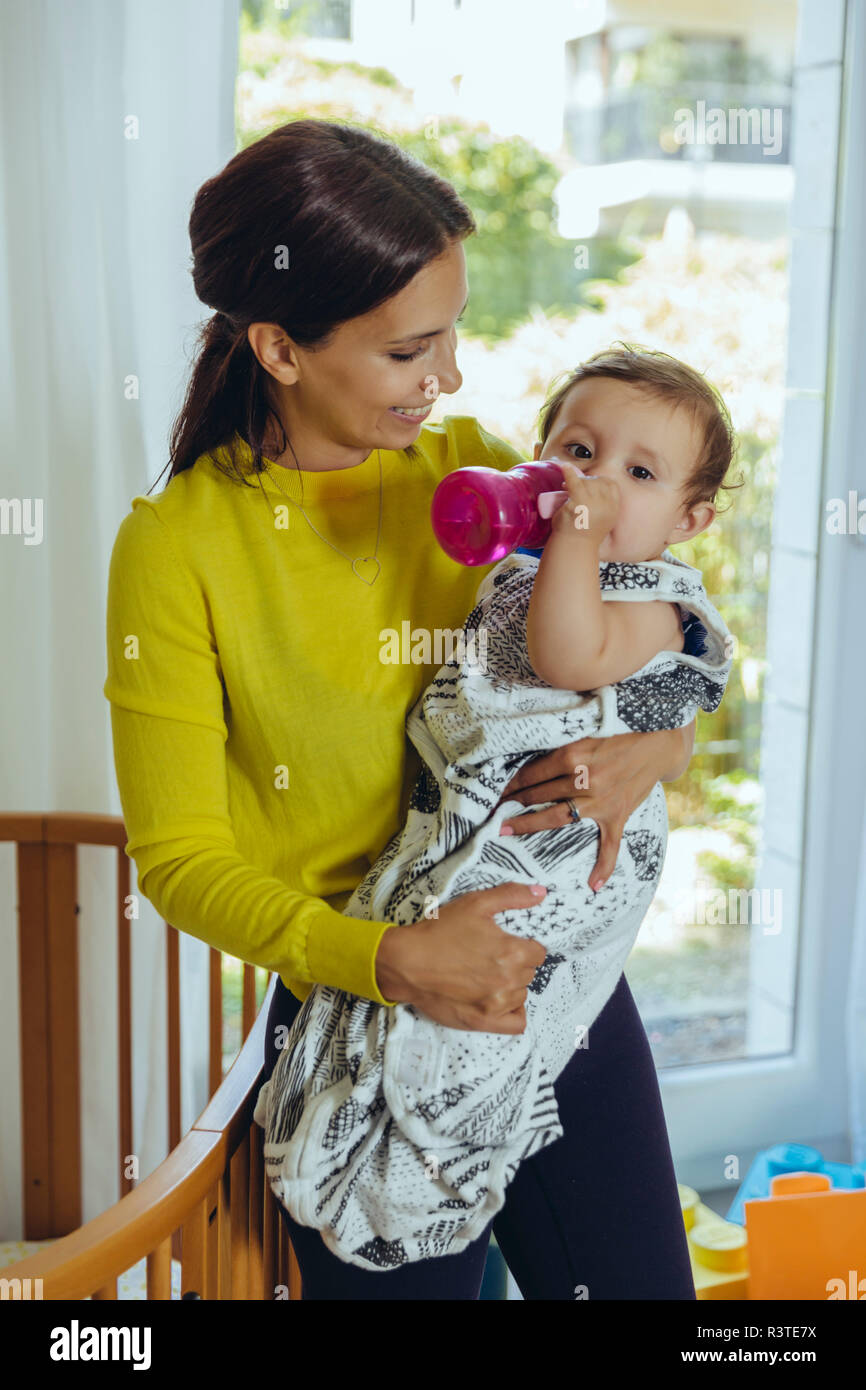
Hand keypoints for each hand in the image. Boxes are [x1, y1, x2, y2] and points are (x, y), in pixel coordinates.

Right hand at [374, 882, 547, 1032]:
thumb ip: (512, 895)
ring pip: (521, 995)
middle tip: (492, 956)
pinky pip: (516, 1023)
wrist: (406, 962)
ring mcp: (496, 1004)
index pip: (538, 953)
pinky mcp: (483, 1020)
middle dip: (516, 964)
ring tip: (488, 975)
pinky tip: (500, 1000)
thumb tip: (541, 892)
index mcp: (512, 951)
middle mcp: (509, 980)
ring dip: (511, 985)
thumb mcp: (475, 904)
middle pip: (529, 973)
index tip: (507, 943)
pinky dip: (513, 1012)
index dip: (524, 945)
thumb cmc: (439, 932)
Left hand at [497, 728, 689, 889]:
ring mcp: (601, 800)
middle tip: (489, 812)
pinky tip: (593, 884)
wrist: (658, 741)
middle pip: (537, 795)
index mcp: (572, 754)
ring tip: (506, 831)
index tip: (493, 791)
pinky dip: (604, 866)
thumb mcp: (583, 731)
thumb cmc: (617, 731)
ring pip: (557, 817)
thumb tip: (527, 756)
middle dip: (511, 804)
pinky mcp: (618, 814)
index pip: (530, 774)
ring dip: (529, 825)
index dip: (508, 784)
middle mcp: (584, 779)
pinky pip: (610, 844)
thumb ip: (560, 745)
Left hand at [552, 459, 619, 542]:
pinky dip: (568, 473)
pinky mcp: (579, 503)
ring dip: (576, 482)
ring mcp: (593, 504)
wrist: (573, 548)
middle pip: (597, 482)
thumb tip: (588, 483)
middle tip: (573, 488)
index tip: (590, 485)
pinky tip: (564, 468)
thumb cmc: (583, 534)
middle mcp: (606, 505)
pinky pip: (575, 482)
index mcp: (614, 509)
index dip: (600, 482)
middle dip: (585, 482)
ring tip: (565, 488)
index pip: (611, 485)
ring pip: (586, 483)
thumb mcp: (600, 519)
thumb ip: (601, 504)